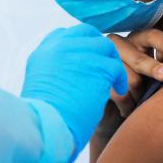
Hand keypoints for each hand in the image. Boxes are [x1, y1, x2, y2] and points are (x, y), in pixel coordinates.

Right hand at [21, 24, 127, 149]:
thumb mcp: (41, 84)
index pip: (66, 34)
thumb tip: (73, 69)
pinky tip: (121, 91)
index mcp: (43, 51)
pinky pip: (116, 67)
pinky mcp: (96, 66)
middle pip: (88, 34)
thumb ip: (54, 69)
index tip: (88, 60)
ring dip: (112, 64)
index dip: (80, 45)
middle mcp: (58, 46)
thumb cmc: (44, 116)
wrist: (48, 128)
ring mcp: (78, 53)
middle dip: (100, 49)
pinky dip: (121, 79)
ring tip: (116, 81)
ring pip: (105, 47)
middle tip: (107, 66)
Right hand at [106, 29, 162, 117]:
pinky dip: (128, 105)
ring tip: (142, 104)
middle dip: (153, 68)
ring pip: (130, 80)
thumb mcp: (154, 71)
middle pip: (138, 59)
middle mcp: (120, 45)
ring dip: (140, 95)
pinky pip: (118, 93)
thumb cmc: (140, 82)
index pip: (152, 36)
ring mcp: (106, 60)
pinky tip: (129, 110)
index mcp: (138, 40)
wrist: (109, 99)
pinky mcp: (98, 76)